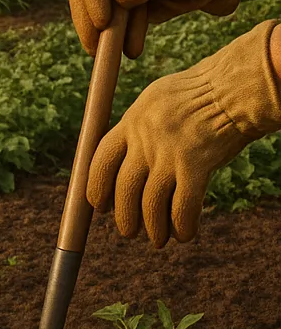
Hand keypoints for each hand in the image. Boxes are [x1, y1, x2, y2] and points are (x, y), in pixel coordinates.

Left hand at [88, 20, 280, 246]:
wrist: (233, 88)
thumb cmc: (199, 93)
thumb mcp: (155, 100)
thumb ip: (137, 126)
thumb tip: (123, 153)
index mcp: (130, 122)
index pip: (100, 161)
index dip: (96, 187)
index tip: (98, 206)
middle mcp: (145, 140)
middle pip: (123, 188)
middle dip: (124, 216)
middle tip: (129, 231)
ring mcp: (169, 154)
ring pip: (150, 203)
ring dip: (153, 227)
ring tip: (157, 240)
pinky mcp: (196, 165)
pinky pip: (183, 207)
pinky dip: (182, 225)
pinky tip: (185, 235)